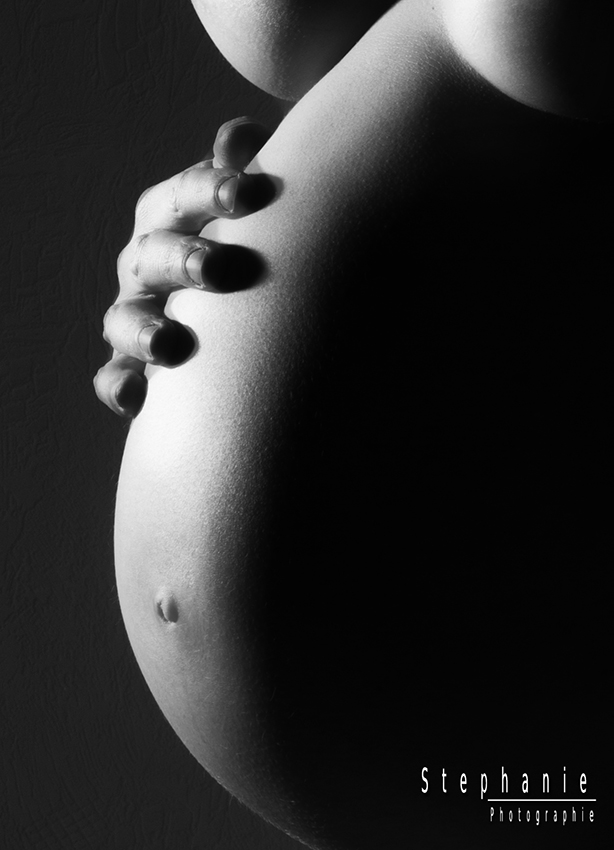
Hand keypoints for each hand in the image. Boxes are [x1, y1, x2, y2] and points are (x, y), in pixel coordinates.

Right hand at [94, 117, 272, 417]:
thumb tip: (241, 136)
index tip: (247, 193)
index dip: (210, 191)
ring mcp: (137, 311)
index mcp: (172, 215)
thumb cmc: (242, 236)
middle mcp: (147, 260)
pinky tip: (133, 400)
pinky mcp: (134, 361)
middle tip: (218, 269)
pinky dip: (118, 386)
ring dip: (144, 329)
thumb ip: (240, 168)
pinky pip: (116, 374)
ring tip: (169, 346)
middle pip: (154, 254)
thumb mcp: (242, 198)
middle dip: (183, 260)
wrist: (231, 292)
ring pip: (125, 317)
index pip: (185, 196)